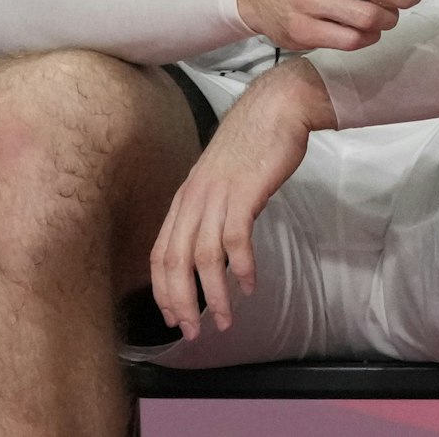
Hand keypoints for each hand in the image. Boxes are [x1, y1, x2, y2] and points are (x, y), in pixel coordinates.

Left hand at [150, 61, 334, 339]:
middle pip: (175, 262)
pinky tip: (250, 284)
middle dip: (181, 303)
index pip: (160, 253)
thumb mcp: (224, 175)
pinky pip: (236, 240)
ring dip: (213, 295)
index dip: (162, 290)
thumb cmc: (256, 139)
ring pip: (204, 258)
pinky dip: (242, 268)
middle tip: (193, 332)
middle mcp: (194, 199)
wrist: (278, 105)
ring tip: (226, 319)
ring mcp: (218, 195)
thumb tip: (219, 238)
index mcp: (185, 197)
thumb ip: (215, 205)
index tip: (173, 316)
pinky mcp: (245, 192)